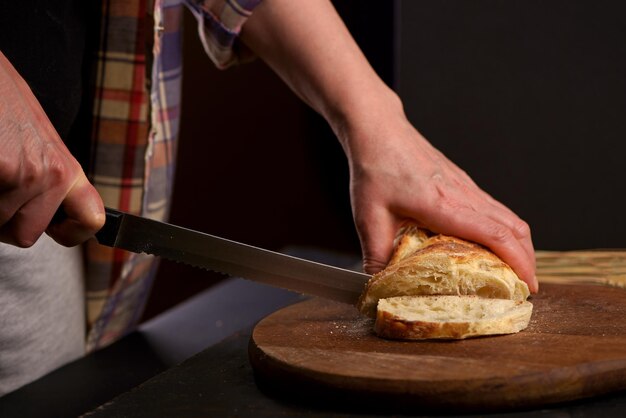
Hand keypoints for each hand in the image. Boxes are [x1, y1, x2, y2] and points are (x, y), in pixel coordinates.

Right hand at [0, 51, 103, 246]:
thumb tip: (37, 207)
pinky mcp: (3, 168)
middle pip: (27, 233)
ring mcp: (27, 173)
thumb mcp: (33, 138)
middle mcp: (54, 173)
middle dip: (3, 218)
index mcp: (65, 166)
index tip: (57, 231)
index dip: (72, 233)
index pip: (91, 219)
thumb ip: (43, 174)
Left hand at [341, 93, 537, 291]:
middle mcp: (463, 194)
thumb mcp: (369, 218)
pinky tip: (495, 244)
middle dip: (527, 260)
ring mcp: (466, 187)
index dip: (518, 263)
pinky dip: (506, 229)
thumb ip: (376, 255)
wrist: (378, 130)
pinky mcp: (462, 182)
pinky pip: (495, 208)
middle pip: (513, 227)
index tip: (528, 285)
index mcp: (444, 205)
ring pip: (508, 216)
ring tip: (517, 270)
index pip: (495, 235)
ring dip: (520, 244)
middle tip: (527, 287)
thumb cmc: (374, 169)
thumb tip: (379, 285)